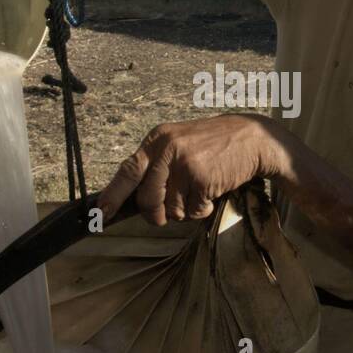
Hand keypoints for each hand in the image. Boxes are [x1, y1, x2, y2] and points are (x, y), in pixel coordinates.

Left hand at [97, 115, 286, 225]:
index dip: (112, 196)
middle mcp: (167, 150)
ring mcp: (184, 164)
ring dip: (185, 210)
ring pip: (171, 210)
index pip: (128, 171)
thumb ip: (156, 167)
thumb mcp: (178, 145)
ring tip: (198, 190)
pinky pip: (194, 212)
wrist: (251, 139)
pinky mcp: (202, 178)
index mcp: (157, 140)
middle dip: (156, 214)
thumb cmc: (213, 146)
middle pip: (146, 200)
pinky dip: (203, 209)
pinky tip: (211, 191)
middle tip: (169, 210)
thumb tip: (133, 201)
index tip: (100, 214)